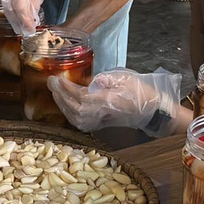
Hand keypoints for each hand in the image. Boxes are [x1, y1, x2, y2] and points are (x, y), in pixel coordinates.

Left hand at [49, 68, 182, 135]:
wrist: (152, 110)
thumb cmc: (140, 92)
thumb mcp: (125, 78)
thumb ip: (107, 79)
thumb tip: (91, 81)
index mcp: (107, 102)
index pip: (80, 97)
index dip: (66, 88)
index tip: (56, 78)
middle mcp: (101, 114)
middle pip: (74, 108)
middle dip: (60, 95)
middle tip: (51, 82)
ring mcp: (100, 122)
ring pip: (74, 117)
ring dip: (62, 104)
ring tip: (55, 91)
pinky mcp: (99, 125)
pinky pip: (79, 122)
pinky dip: (68, 113)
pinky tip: (64, 104)